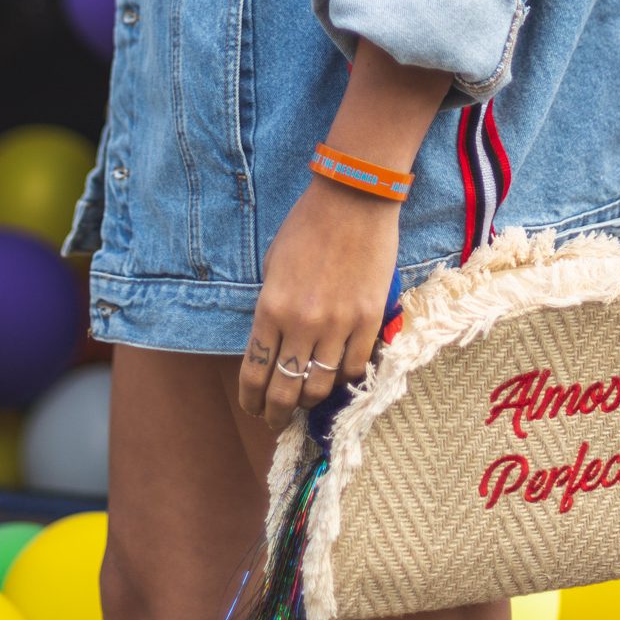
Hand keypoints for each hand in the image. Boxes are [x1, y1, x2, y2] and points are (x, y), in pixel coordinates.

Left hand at [240, 176, 400, 432]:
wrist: (353, 200)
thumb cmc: (307, 225)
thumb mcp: (273, 265)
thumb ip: (271, 308)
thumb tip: (272, 343)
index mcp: (270, 308)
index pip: (254, 372)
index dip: (251, 399)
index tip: (252, 409)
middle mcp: (302, 324)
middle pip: (285, 390)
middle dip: (275, 413)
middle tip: (275, 420)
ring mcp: (338, 325)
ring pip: (321, 387)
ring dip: (309, 401)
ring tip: (306, 402)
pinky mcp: (368, 321)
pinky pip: (354, 367)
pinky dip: (343, 378)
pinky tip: (337, 377)